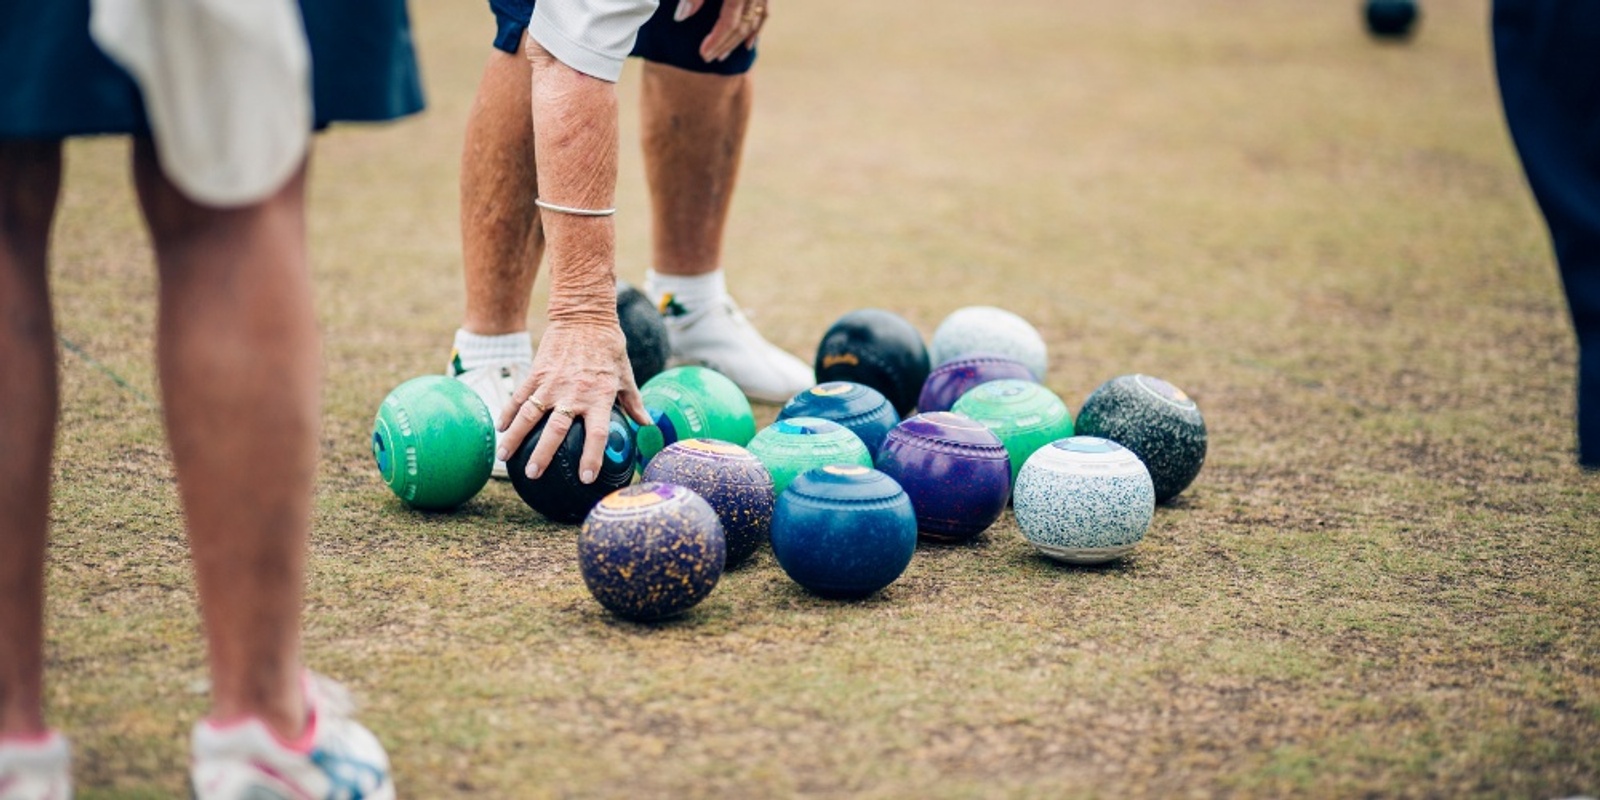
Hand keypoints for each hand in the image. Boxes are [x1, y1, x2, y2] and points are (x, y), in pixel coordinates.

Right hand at [497, 319, 650, 482]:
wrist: (585, 317)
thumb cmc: (609, 348)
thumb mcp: (626, 375)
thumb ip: (633, 403)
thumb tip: (647, 424)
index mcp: (598, 397)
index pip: (597, 434)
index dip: (591, 457)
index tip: (586, 478)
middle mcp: (573, 394)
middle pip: (555, 430)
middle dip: (543, 455)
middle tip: (535, 474)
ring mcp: (551, 384)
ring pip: (529, 416)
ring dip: (515, 438)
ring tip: (505, 459)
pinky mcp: (536, 373)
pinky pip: (519, 397)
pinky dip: (508, 413)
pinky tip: (500, 429)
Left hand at [675, 0, 767, 62]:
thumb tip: (681, 17)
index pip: (728, 24)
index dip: (716, 41)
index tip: (703, 54)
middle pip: (741, 28)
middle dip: (724, 45)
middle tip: (707, 58)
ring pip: (753, 23)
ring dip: (738, 42)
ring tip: (722, 55)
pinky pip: (765, 13)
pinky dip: (757, 29)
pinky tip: (749, 43)